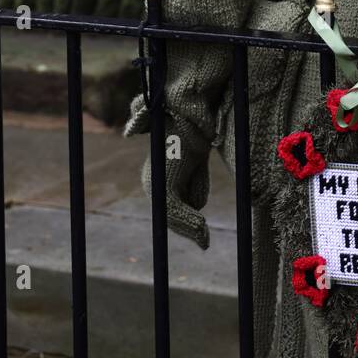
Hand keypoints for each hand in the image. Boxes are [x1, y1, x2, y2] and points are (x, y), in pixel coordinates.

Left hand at [125, 93, 213, 249]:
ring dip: (191, 228)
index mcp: (159, 180)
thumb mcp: (197, 166)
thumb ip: (195, 184)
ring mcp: (156, 183)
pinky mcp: (164, 182)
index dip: (187, 225)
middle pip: (170, 217)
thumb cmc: (195, 136)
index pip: (171, 211)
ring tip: (204, 238)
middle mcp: (152, 183)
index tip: (203, 238)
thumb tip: (198, 208)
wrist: (192, 116)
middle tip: (205, 242)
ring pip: (172, 217)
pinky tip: (202, 229)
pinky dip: (189, 221)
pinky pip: (175, 210)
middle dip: (188, 229)